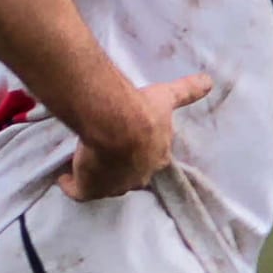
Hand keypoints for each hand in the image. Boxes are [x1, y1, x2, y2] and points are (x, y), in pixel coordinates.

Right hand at [60, 72, 212, 200]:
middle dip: (123, 170)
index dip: (145, 155)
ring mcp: (114, 186)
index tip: (135, 148)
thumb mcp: (167, 98)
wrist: (116, 123)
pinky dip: (71, 185)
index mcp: (157, 158)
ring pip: (106, 186)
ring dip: (97, 177)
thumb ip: (187, 91)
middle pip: (132, 178)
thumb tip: (209, 81)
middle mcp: (138, 177)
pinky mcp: (90, 189)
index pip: (154, 161)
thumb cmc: (143, 111)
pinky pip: (78, 191)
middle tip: (108, 158)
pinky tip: (63, 178)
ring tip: (84, 166)